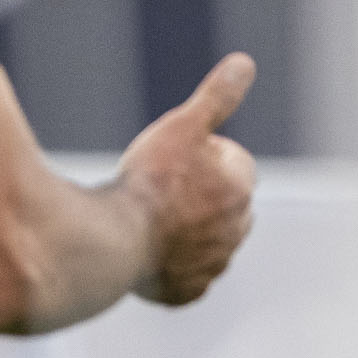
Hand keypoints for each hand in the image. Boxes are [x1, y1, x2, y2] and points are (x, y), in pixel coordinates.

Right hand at [118, 53, 260, 306]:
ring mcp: (212, 268)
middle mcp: (235, 235)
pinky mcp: (187, 294)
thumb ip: (216, 97)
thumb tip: (245, 63)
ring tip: (151, 220)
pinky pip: (184, 278)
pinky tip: (147, 252)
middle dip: (199, 197)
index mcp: (241, 193)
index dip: (201, 158)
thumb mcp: (181, 126)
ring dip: (186, 233)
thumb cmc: (147, 180)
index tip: (172, 161)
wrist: (113, 241)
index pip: (233, 167)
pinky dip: (170, 267)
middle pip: (221, 207)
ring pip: (205, 243)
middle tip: (159, 190)